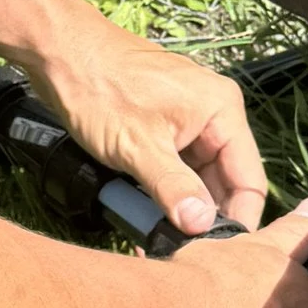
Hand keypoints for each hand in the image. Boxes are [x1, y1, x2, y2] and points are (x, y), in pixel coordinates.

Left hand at [17, 7, 267, 235]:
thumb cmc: (99, 88)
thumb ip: (173, 188)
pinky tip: (144, 218)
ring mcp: (185, 120)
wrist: (57, 51)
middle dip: (203, 218)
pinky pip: (173, 167)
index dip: (238, 220)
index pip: (250, 179)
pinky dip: (162, 192)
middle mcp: (212, 114)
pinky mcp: (161, 126)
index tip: (221, 256)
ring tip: (158, 242)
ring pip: (195, 178)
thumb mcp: (138, 147)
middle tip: (182, 254)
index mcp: (222, 111)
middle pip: (223, 181)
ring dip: (178, 209)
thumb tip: (201, 227)